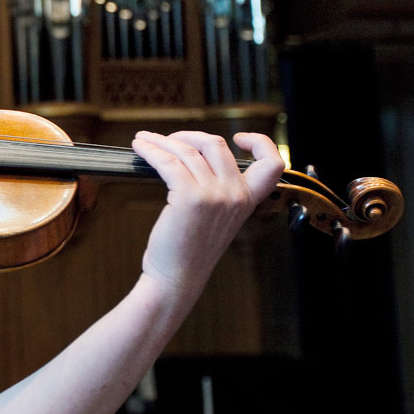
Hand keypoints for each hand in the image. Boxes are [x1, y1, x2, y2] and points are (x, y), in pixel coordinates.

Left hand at [132, 130, 283, 299]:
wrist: (178, 277)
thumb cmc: (190, 249)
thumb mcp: (218, 218)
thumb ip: (219, 191)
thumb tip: (194, 157)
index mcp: (248, 200)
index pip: (273, 163)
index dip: (260, 142)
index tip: (238, 138)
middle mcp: (236, 194)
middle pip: (216, 144)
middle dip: (188, 136)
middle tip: (168, 140)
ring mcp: (214, 195)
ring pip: (187, 150)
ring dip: (161, 141)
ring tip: (144, 141)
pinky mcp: (189, 196)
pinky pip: (167, 161)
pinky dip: (151, 150)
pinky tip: (140, 148)